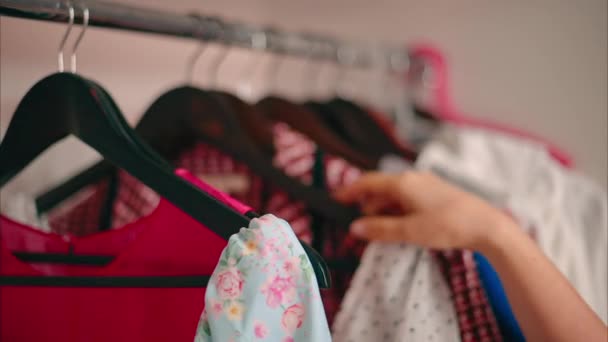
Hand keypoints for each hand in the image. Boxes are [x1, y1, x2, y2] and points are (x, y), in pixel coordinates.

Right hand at [335, 171, 513, 250]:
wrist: (487, 226)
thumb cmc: (448, 225)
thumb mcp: (410, 231)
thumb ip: (380, 229)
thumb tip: (355, 228)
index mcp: (403, 182)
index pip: (367, 182)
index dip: (349, 191)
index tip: (334, 199)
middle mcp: (412, 178)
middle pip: (380, 189)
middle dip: (366, 207)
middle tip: (358, 228)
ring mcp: (425, 185)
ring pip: (394, 195)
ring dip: (382, 211)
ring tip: (378, 231)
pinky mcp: (435, 194)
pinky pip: (407, 199)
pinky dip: (397, 211)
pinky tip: (399, 226)